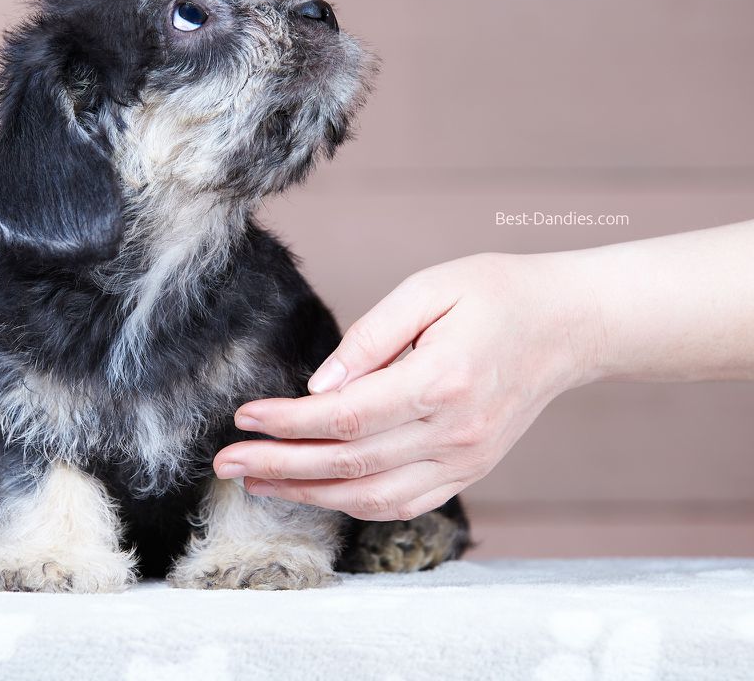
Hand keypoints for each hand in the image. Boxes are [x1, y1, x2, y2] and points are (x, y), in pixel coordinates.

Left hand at [214, 252, 598, 519]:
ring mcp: (466, 460)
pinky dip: (353, 504)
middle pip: (349, 465)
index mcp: (442, 381)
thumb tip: (316, 387)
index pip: (345, 418)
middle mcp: (455, 432)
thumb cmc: (495, 293)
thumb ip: (369, 339)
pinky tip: (316, 491)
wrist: (567, 324)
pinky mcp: (470, 470)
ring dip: (308, 495)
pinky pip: (404, 504)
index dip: (287, 423)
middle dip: (279, 466)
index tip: (243, 417)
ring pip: (372, 497)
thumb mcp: (429, 289)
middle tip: (225, 464)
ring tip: (257, 483)